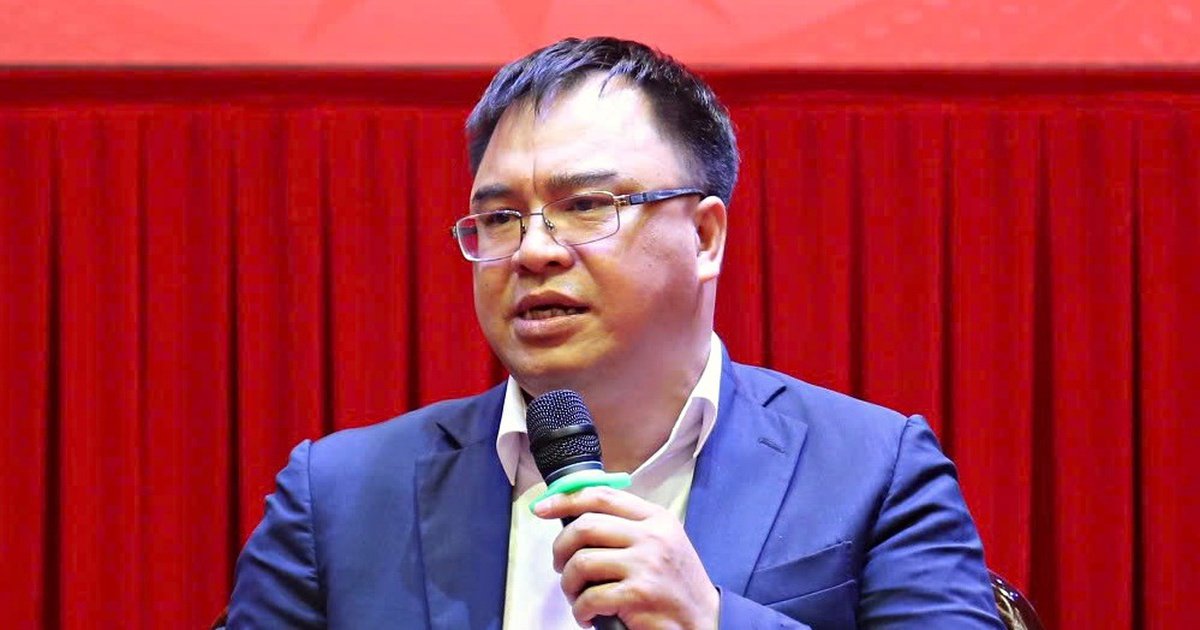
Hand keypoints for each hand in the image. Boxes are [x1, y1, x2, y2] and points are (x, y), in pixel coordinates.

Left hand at [534, 486, 719, 629]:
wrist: (706, 621)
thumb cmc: (675, 584)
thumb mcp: (662, 542)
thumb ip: (628, 526)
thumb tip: (577, 517)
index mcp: (656, 518)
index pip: (601, 496)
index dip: (565, 499)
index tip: (541, 508)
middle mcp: (652, 536)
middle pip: (585, 527)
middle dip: (561, 549)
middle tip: (561, 567)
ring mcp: (646, 565)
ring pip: (581, 562)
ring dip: (568, 584)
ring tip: (577, 596)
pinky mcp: (638, 596)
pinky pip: (590, 597)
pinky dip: (580, 610)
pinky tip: (589, 616)